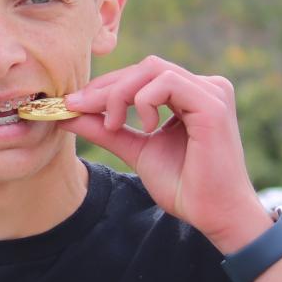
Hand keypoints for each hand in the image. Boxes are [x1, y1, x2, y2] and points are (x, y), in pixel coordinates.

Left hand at [63, 57, 270, 252]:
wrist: (213, 214)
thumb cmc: (183, 186)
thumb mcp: (136, 150)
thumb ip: (106, 130)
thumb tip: (67, 114)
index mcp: (190, 96)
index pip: (142, 75)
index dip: (105, 86)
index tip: (72, 105)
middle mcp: (204, 87)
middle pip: (144, 67)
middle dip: (106, 87)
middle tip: (79, 108)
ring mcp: (212, 93)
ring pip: (153, 69)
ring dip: (120, 94)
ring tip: (113, 125)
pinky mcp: (212, 104)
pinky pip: (167, 82)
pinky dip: (144, 100)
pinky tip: (146, 128)